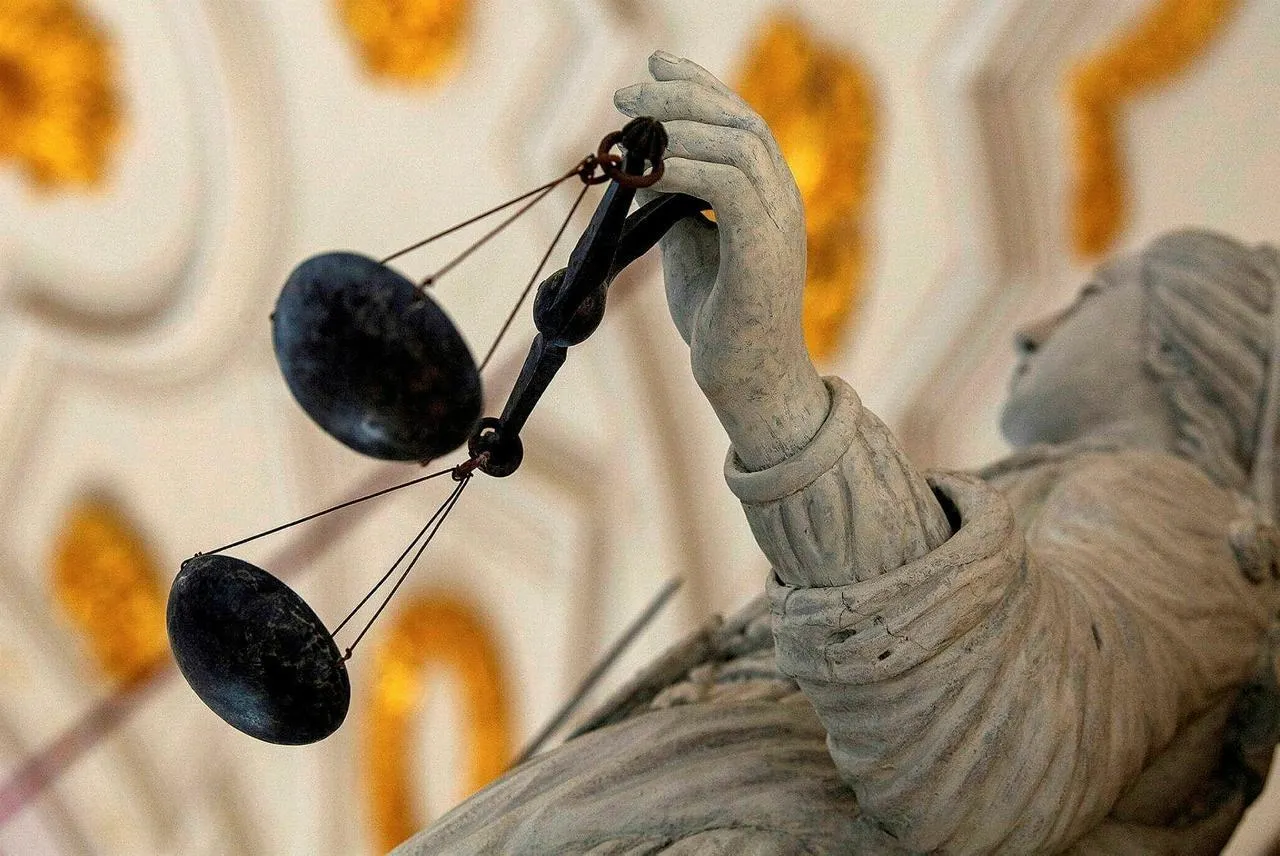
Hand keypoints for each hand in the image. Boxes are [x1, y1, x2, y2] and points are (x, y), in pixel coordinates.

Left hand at [614, 52, 828, 469]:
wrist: (747, 380)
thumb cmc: (720, 318)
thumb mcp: (689, 249)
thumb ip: (676, 207)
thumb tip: (643, 169)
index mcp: (769, 194)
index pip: (740, 120)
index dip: (699, 84)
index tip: (654, 65)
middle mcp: (783, 199)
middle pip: (740, 120)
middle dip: (682, 95)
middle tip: (626, 93)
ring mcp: (780, 224)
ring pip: (739, 145)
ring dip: (680, 126)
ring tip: (632, 124)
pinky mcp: (764, 252)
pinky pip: (729, 188)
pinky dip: (687, 170)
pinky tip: (650, 171)